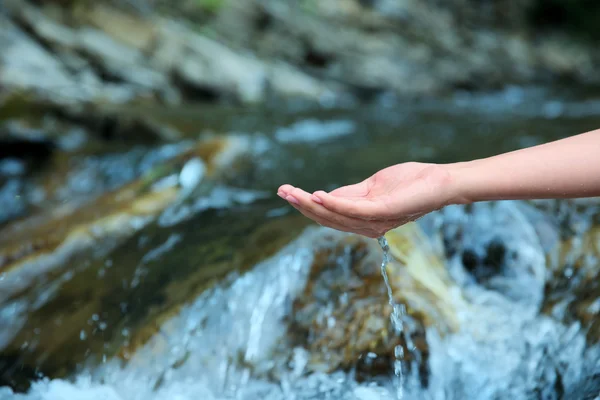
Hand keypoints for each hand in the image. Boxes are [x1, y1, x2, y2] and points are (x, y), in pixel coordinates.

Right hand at [277, 162, 460, 237]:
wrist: (439, 182)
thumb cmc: (410, 183)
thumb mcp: (371, 187)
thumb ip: (349, 194)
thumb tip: (324, 195)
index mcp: (362, 220)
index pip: (328, 215)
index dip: (306, 204)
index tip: (285, 191)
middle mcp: (366, 226)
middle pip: (326, 218)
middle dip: (301, 205)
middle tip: (281, 191)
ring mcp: (374, 221)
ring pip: (335, 215)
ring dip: (310, 204)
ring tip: (291, 192)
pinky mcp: (382, 212)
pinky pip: (352, 209)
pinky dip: (333, 203)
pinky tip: (317, 194)